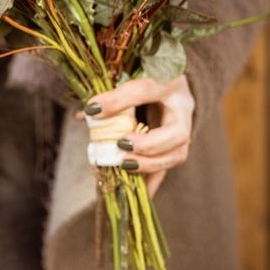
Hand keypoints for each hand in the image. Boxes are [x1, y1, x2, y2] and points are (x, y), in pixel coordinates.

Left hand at [80, 76, 194, 196]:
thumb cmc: (148, 74)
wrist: (171, 83)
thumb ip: (109, 93)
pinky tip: (138, 194)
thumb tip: (84, 115)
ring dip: (149, 164)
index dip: (119, 100)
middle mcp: (183, 107)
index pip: (146, 89)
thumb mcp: (130, 75)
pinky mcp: (177, 146)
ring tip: (123, 165)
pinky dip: (151, 182)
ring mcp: (185, 128)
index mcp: (169, 80)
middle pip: (176, 132)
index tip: (92, 109)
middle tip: (121, 145)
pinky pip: (167, 167)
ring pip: (177, 153)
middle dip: (149, 144)